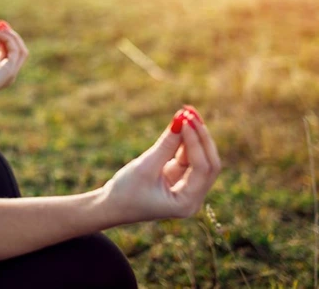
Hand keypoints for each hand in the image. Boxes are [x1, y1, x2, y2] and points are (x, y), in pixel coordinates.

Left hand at [0, 20, 28, 106]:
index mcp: (4, 70)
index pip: (12, 51)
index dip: (8, 38)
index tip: (0, 25)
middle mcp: (10, 72)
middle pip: (20, 50)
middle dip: (13, 36)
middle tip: (1, 24)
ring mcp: (12, 72)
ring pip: (21, 50)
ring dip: (12, 37)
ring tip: (0, 29)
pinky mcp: (10, 70)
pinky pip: (15, 51)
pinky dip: (9, 40)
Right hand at [101, 107, 221, 225]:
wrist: (111, 206)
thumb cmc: (125, 192)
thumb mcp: (145, 167)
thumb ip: (166, 144)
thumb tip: (181, 119)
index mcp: (187, 203)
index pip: (202, 168)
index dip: (196, 142)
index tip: (185, 119)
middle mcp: (192, 197)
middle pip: (208, 163)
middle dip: (201, 137)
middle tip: (190, 113)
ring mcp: (187, 187)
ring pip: (199, 157)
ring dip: (193, 135)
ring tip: (186, 111)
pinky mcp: (178, 178)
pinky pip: (187, 155)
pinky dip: (184, 140)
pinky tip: (182, 122)